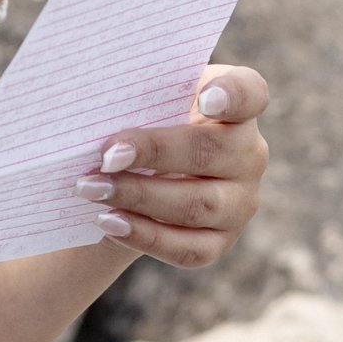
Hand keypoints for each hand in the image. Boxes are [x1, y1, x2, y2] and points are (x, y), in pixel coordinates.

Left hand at [71, 64, 269, 266]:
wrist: (143, 173)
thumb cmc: (149, 120)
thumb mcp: (154, 98)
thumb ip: (144, 92)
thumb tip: (102, 101)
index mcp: (239, 104)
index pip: (250, 93)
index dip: (232, 95)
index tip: (205, 99)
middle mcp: (250, 153)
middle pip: (210, 153)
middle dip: (154, 154)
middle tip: (106, 156)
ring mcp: (241, 201)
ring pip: (197, 205)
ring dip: (139, 197)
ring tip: (92, 189)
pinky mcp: (221, 241)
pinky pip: (189, 249)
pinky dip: (146, 236)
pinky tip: (110, 223)